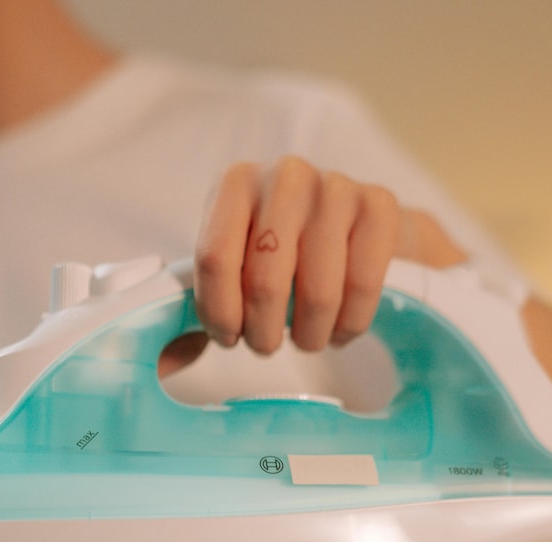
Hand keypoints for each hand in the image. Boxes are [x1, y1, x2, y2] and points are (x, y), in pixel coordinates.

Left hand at [194, 156, 459, 354]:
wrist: (359, 224)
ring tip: (306, 338)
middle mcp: (285, 175)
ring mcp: (336, 187)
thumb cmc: (287, 248)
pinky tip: (339, 328)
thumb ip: (203, 300)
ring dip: (308, 335)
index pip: (214, 257)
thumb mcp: (239, 260)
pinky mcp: (379, 206)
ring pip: (317, 292)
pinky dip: (348, 325)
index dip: (219, 311)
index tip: (228, 337)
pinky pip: (362, 288)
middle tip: (267, 344)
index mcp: (235, 183)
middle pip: (265, 280)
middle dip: (263, 331)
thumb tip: (171, 356)